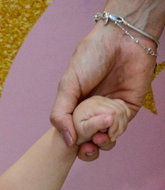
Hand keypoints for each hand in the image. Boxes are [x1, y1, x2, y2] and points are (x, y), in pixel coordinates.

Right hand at [51, 21, 157, 159]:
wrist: (122, 38)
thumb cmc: (92, 55)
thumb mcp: (67, 84)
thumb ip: (61, 114)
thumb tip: (68, 142)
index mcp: (75, 108)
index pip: (71, 135)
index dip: (71, 146)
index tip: (72, 148)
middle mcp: (92, 113)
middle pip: (88, 143)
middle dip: (87, 151)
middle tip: (86, 147)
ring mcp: (110, 112)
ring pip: (105, 141)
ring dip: (102, 144)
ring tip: (98, 137)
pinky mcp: (127, 110)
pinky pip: (120, 130)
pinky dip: (114, 132)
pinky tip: (110, 123)